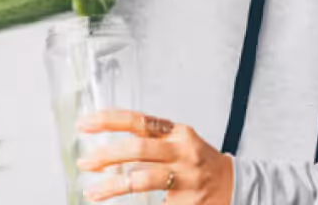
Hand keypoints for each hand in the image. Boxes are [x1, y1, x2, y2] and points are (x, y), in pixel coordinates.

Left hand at [75, 109, 233, 204]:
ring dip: (111, 186)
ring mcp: (186, 178)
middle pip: (138, 148)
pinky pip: (153, 204)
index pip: (139, 120)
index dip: (109, 121)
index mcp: (178, 133)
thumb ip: (151, 140)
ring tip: (93, 192)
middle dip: (106, 155)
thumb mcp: (179, 142)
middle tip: (85, 163)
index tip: (85, 124)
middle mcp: (183, 152)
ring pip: (141, 179)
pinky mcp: (187, 201)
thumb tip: (107, 149)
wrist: (233, 185)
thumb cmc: (198, 163)